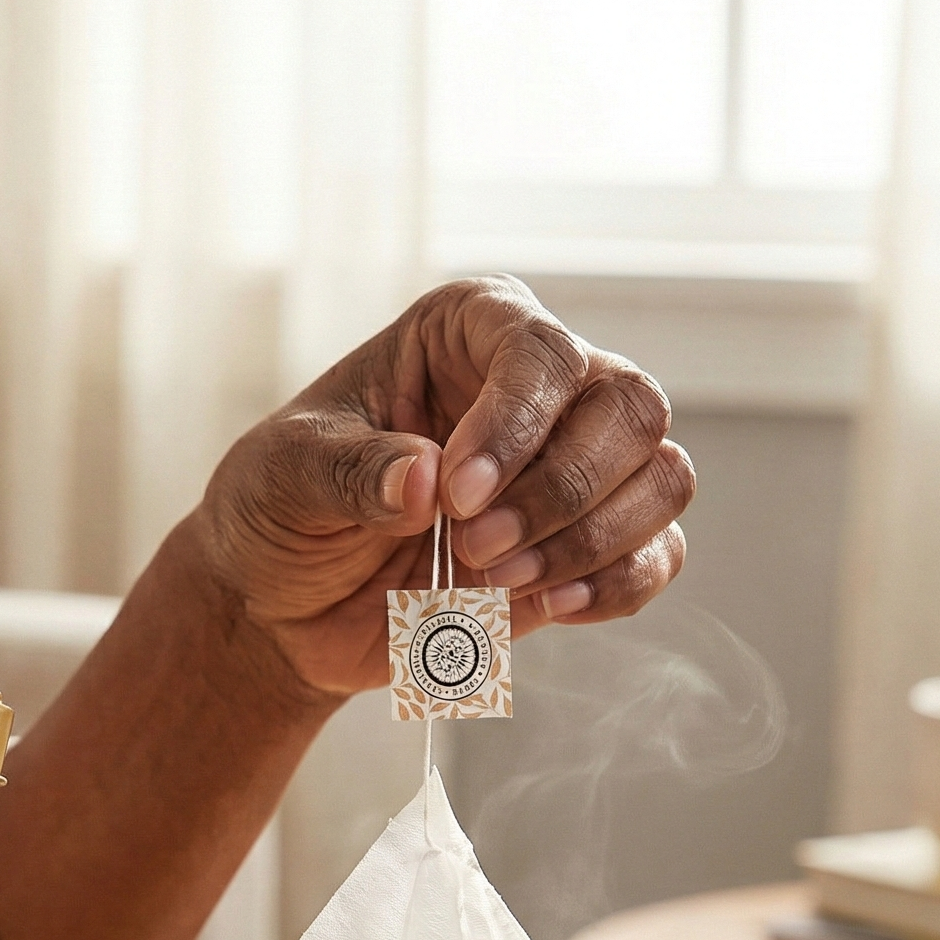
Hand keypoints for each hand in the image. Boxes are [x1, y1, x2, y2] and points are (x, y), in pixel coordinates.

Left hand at [193, 275, 693, 698]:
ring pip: (661, 477)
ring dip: (590, 540)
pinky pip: (656, 555)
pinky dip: (616, 585)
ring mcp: (571, 465)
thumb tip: (423, 480)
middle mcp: (537, 388)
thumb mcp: (284, 476)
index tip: (454, 496)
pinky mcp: (584, 544)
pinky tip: (547, 606)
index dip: (515, 426)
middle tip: (475, 544)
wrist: (278, 604)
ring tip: (496, 580)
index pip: (541, 352)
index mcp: (465, 334)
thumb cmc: (278, 510)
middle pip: (630, 408)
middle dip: (563, 488)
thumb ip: (350, 472)